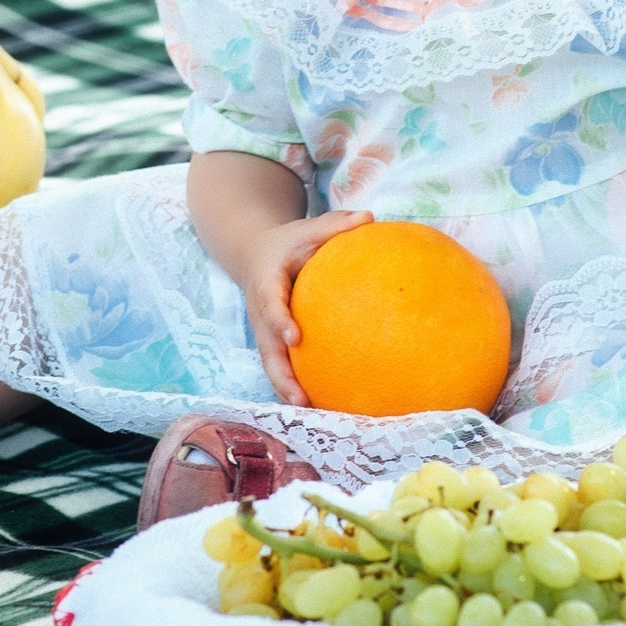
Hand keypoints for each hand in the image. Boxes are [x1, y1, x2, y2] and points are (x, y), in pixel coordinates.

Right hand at [234, 208, 373, 406]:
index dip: (279, 322)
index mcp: (266, 284)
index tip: (295, 337)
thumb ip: (334, 224)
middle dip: (280, 375)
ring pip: (272, 364)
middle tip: (299, 396)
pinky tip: (321, 400)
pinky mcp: (273, 341)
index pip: (270, 305)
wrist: (254, 254)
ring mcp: (265, 331)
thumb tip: (370, 217)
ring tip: (309, 409)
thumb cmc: (288, 242)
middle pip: (267, 349)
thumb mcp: (306, 228)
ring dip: (286, 388)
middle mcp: (261, 313)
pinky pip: (282, 364)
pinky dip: (294, 383)